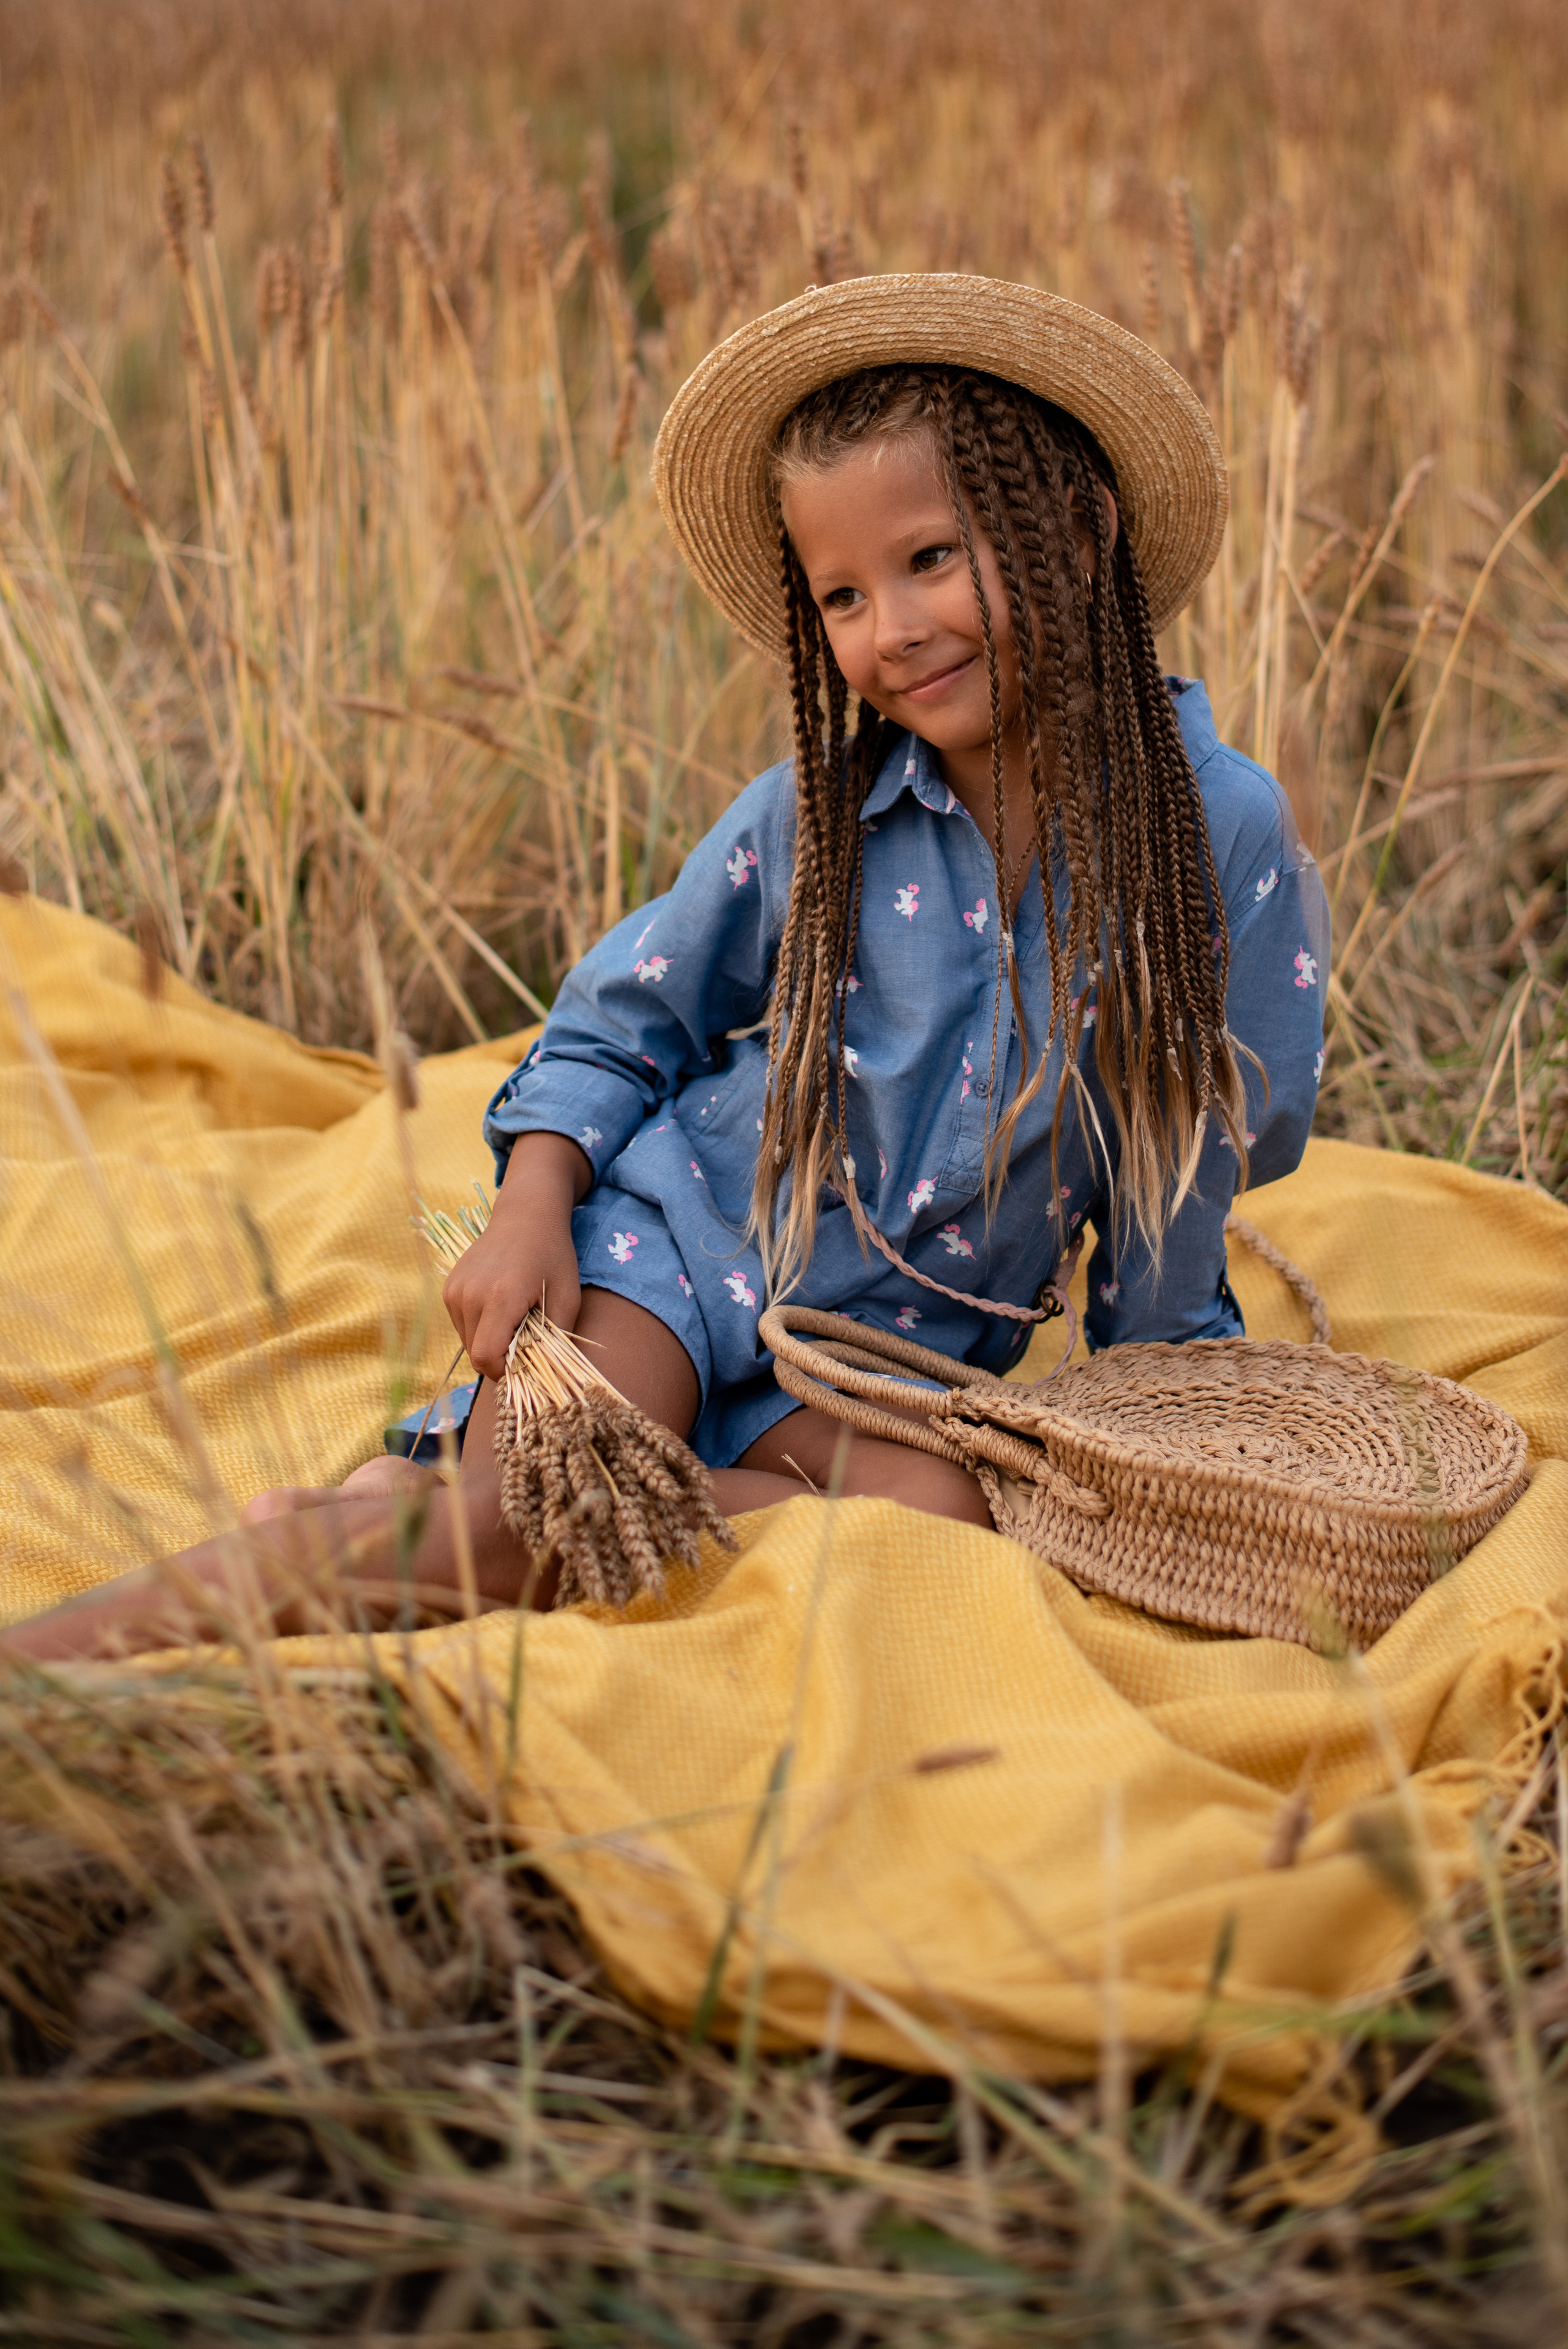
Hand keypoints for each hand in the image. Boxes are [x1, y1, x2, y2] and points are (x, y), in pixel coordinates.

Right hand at [442, 1131, 591, 1380]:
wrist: (525, 1215)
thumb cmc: (553, 1256)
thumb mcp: (568, 1298)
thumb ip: (557, 1341)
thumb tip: (550, 1379)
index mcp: (500, 1298)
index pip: (487, 1358)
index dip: (507, 1372)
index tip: (529, 1364)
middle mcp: (469, 1295)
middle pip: (476, 1354)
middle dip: (501, 1359)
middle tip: (527, 1341)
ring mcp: (454, 1291)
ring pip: (467, 1342)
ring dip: (490, 1343)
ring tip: (516, 1321)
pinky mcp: (448, 1289)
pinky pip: (462, 1325)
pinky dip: (481, 1328)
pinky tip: (501, 1309)